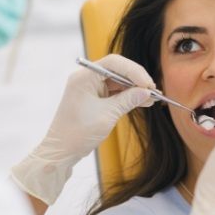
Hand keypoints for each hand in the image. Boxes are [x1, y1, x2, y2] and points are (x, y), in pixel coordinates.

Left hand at [11, 54, 154, 204]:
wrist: (62, 151)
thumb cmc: (78, 133)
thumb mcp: (107, 115)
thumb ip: (128, 100)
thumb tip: (147, 92)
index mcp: (84, 77)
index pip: (114, 63)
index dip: (134, 71)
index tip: (148, 84)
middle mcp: (87, 78)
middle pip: (118, 69)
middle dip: (136, 79)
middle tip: (152, 90)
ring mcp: (91, 87)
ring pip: (119, 81)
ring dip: (135, 88)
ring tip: (152, 97)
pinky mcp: (95, 97)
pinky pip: (116, 91)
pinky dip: (129, 96)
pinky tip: (143, 101)